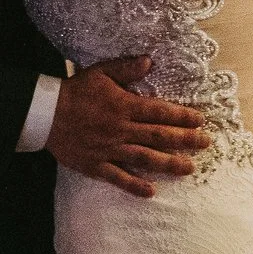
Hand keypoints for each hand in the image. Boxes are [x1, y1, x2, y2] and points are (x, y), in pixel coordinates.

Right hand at [44, 56, 210, 198]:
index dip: (182, 117)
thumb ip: (126, 69)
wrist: (46, 113)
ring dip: (169, 163)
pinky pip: (118, 177)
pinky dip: (135, 185)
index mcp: (124, 106)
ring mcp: (110, 149)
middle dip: (186, 140)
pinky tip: (151, 192)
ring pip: (145, 158)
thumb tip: (149, 61)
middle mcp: (121, 129)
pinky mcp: (96, 165)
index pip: (160, 112)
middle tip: (206, 143)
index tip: (200, 121)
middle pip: (159, 136)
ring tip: (189, 168)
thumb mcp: (100, 72)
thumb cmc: (75, 91)